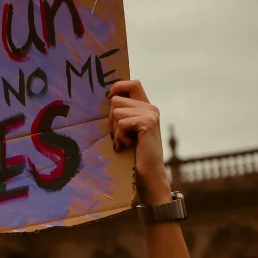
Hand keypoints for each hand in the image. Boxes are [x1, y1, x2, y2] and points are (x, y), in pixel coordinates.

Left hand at [107, 80, 171, 205]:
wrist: (148, 174)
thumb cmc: (133, 154)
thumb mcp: (127, 130)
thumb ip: (122, 114)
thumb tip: (106, 98)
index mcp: (146, 107)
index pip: (133, 83)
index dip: (118, 86)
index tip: (107, 98)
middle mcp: (151, 107)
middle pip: (116, 99)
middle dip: (111, 119)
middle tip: (121, 135)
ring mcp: (151, 114)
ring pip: (116, 111)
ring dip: (115, 130)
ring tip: (126, 142)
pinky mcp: (148, 122)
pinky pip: (121, 123)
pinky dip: (120, 137)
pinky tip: (128, 145)